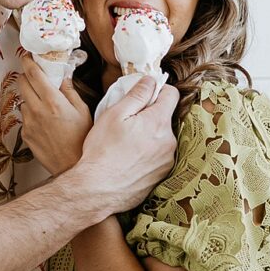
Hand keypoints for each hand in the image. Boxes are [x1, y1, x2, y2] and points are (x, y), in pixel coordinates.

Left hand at [19, 56, 93, 174]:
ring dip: (30, 97)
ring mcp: (29, 123)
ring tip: (45, 105)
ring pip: (23, 101)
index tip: (27, 56)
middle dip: (27, 77)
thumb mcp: (82, 111)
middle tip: (36, 78)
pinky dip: (31, 115)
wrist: (72, 166)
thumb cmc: (82, 140)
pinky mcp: (26, 134)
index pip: (33, 74)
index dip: (28, 62)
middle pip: (22, 83)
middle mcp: (37, 110)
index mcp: (52, 101)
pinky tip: (45, 121)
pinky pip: (24, 117)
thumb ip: (70, 91)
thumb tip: (63, 77)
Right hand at [78, 75, 179, 213]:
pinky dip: (148, 153)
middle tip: (127, 122)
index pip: (171, 94)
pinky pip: (159, 156)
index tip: (143, 95)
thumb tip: (150, 80)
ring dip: (149, 135)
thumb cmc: (102, 150)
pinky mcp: (161, 175)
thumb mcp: (115, 114)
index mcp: (158, 122)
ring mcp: (167, 160)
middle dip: (149, 115)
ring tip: (125, 143)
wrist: (97, 190)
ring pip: (161, 137)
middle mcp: (169, 141)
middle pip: (165, 117)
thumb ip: (137, 95)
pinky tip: (129, 158)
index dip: (157, 90)